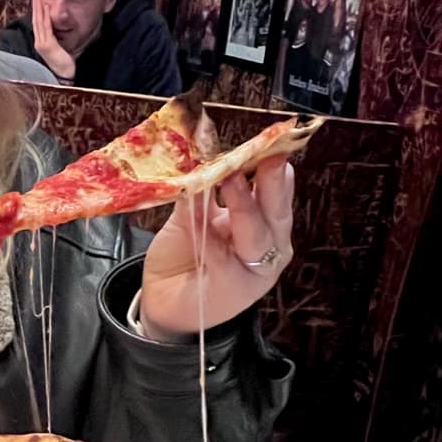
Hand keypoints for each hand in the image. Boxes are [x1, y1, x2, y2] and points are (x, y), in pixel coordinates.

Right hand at [30, 0, 75, 79]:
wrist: (64, 76)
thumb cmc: (64, 65)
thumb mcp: (59, 49)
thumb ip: (57, 41)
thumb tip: (58, 33)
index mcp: (41, 43)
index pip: (38, 25)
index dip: (37, 13)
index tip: (38, 2)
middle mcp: (39, 42)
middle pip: (36, 21)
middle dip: (35, 7)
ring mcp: (42, 44)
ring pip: (39, 22)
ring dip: (39, 8)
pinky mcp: (48, 45)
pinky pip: (46, 28)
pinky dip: (45, 17)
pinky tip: (46, 8)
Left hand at [138, 160, 295, 336]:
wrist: (164, 301)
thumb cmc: (185, 254)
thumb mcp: (193, 215)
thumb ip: (202, 192)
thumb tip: (202, 154)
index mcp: (266, 221)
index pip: (276, 189)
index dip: (273, 163)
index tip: (271, 139)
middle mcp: (270, 244)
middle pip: (275, 208)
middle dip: (270, 179)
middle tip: (266, 153)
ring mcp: (257, 269)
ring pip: (256, 232)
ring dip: (243, 204)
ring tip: (231, 179)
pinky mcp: (234, 289)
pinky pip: (223, 259)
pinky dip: (210, 238)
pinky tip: (199, 224)